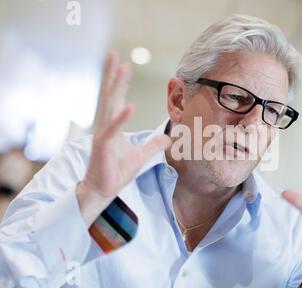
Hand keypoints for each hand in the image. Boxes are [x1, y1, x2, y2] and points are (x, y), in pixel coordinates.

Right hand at [77, 52, 171, 225]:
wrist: (102, 190)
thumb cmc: (116, 172)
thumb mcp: (141, 157)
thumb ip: (154, 145)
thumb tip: (169, 138)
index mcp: (112, 127)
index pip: (116, 99)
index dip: (119, 82)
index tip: (122, 63)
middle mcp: (105, 127)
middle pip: (109, 96)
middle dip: (112, 75)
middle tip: (114, 54)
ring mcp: (103, 136)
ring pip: (109, 106)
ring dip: (116, 86)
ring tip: (121, 68)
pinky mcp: (103, 148)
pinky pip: (113, 130)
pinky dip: (121, 118)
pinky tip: (129, 106)